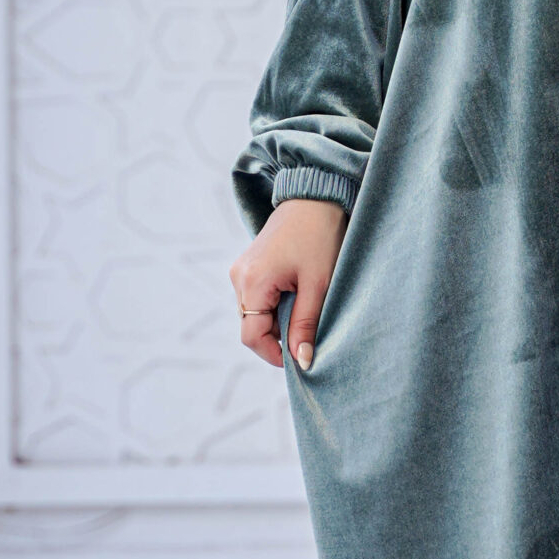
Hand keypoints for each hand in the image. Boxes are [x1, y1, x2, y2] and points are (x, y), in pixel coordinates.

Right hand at [229, 197, 346, 371]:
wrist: (314, 197)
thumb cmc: (320, 237)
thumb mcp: (318, 285)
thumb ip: (306, 324)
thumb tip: (302, 361)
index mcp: (252, 282)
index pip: (252, 337)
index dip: (274, 355)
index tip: (299, 360)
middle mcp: (238, 277)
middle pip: (251, 327)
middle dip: (276, 338)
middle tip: (307, 337)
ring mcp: (240, 270)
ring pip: (253, 314)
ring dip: (277, 322)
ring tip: (305, 312)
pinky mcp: (248, 266)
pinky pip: (256, 298)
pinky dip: (274, 306)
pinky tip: (297, 298)